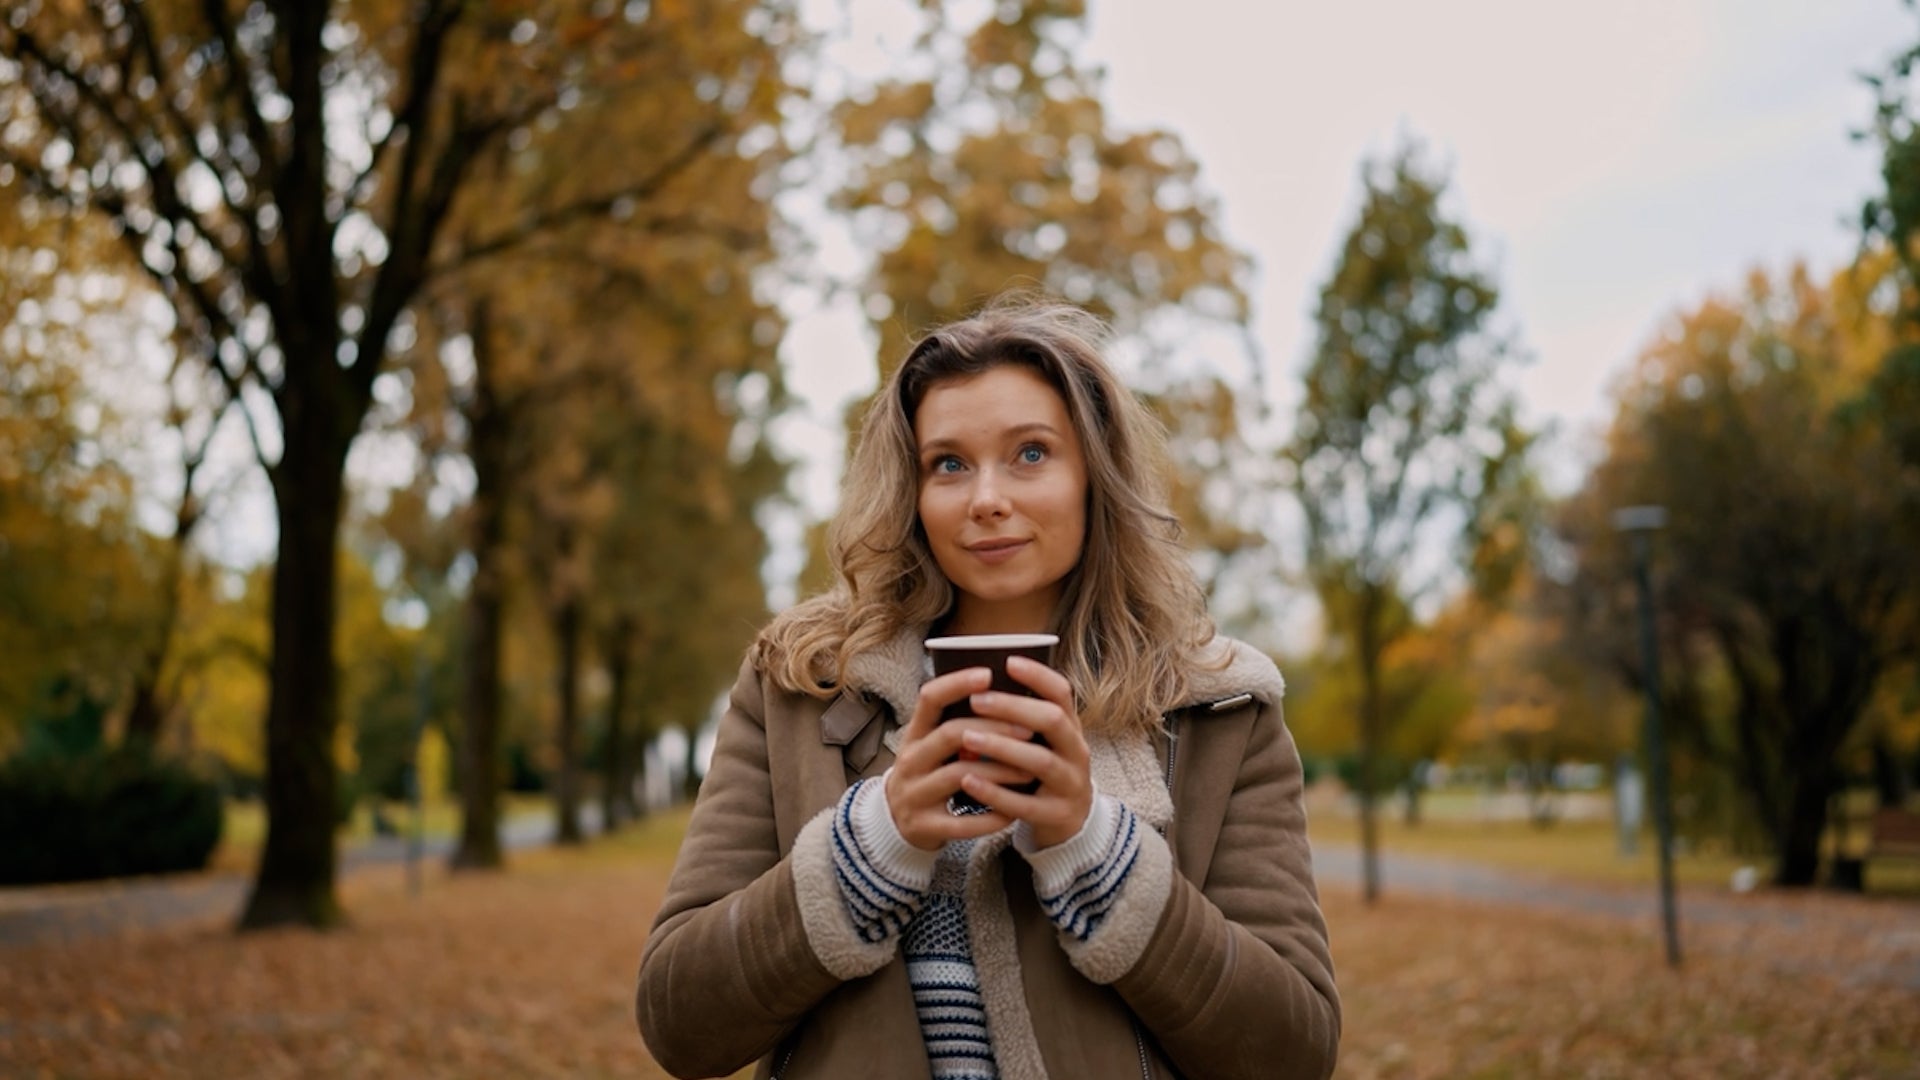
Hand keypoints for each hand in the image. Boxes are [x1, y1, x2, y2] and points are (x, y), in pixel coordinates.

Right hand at [886, 666, 1038, 850]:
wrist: (896, 824)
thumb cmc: (928, 774)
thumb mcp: (931, 745)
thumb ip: (957, 722)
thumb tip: (1004, 690)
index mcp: (914, 735)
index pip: (929, 698)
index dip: (957, 684)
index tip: (988, 674)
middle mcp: (910, 761)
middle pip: (951, 735)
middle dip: (994, 729)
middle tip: (1029, 729)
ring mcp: (914, 795)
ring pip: (959, 776)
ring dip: (998, 771)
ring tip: (1029, 771)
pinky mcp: (924, 826)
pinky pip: (961, 822)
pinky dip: (989, 816)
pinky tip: (1012, 811)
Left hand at [951, 655, 1092, 849]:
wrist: (1071, 824)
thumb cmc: (1045, 773)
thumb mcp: (1045, 742)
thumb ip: (1024, 718)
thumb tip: (980, 682)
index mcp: (1071, 729)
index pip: (1062, 693)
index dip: (1038, 676)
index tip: (1008, 662)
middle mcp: (1077, 752)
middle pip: (1053, 721)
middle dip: (1014, 707)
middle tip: (976, 700)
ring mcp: (1070, 785)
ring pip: (1040, 761)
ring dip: (1002, 747)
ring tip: (967, 737)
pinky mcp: (1056, 816)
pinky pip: (1025, 804)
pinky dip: (995, 792)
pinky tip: (968, 780)